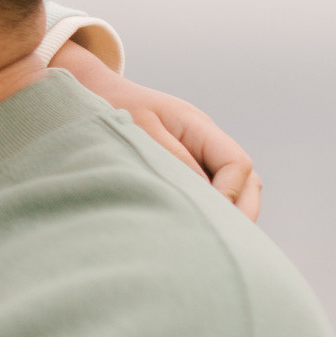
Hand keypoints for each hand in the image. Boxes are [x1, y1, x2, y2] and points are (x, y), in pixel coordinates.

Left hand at [50, 42, 260, 220]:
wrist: (88, 93)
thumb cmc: (110, 108)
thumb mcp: (138, 131)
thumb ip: (172, 160)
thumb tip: (203, 197)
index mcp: (197, 126)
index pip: (236, 163)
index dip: (230, 194)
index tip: (207, 217)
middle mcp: (205, 141)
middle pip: (247, 180)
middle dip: (241, 212)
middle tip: (221, 243)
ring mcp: (197, 156)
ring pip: (233, 189)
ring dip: (226, 214)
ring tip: (206, 241)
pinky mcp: (184, 169)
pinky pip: (208, 193)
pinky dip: (206, 211)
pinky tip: (189, 231)